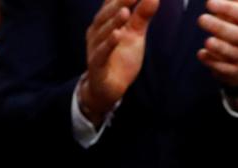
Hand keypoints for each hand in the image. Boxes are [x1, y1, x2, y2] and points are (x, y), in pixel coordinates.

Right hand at [80, 0, 158, 124]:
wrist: (107, 88)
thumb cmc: (120, 57)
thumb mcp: (135, 35)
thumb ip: (142, 16)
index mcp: (105, 22)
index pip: (111, 3)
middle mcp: (97, 32)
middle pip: (105, 15)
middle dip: (118, 3)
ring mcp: (95, 49)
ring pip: (102, 33)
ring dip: (113, 22)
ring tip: (125, 12)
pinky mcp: (96, 66)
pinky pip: (101, 53)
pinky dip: (108, 44)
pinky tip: (117, 35)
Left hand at [197, 0, 237, 87]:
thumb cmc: (237, 31)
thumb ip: (233, 0)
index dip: (228, 8)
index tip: (209, 2)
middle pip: (237, 35)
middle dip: (220, 26)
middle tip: (201, 19)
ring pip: (231, 53)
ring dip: (219, 47)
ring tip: (207, 41)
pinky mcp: (232, 72)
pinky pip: (223, 68)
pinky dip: (212, 62)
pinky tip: (202, 54)